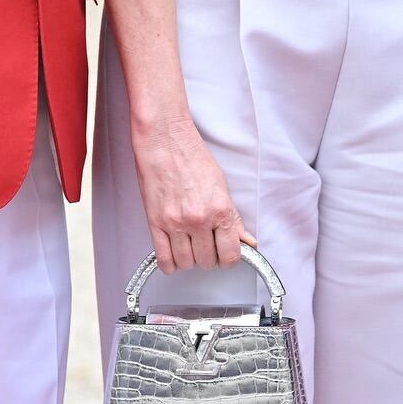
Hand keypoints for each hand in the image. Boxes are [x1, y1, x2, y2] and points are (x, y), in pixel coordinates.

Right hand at [132, 114, 255, 273]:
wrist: (164, 139)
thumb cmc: (191, 156)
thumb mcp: (221, 184)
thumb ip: (234, 217)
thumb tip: (247, 240)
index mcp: (220, 210)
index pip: (230, 255)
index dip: (228, 258)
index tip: (225, 254)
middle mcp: (199, 219)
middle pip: (207, 262)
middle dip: (208, 256)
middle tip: (205, 244)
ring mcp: (175, 223)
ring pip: (186, 263)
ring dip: (189, 259)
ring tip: (189, 245)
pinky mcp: (155, 222)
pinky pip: (163, 259)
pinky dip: (170, 264)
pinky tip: (173, 254)